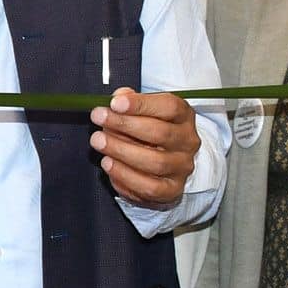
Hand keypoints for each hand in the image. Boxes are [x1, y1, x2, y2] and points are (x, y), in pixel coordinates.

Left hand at [90, 89, 199, 208]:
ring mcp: (182, 167)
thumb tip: (118, 98)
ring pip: (155, 162)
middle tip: (98, 119)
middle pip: (160, 133)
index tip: (114, 103)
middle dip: (125, 125)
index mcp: (184, 116)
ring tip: (99, 142)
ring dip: (122, 151)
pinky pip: (149, 187)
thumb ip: (130, 101)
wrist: (167, 162)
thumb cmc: (151, 131)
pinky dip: (125, 176)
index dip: (141, 104)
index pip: (169, 107)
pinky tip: (108, 164)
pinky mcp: (173, 190)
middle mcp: (188, 141)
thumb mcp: (144, 110)